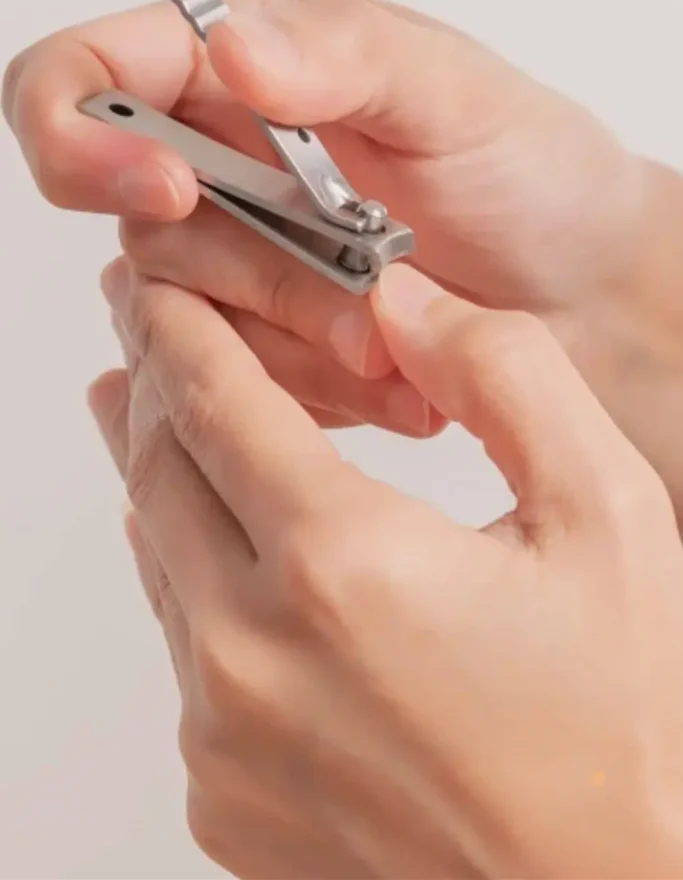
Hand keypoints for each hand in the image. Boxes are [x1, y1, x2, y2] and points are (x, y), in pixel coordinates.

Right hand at [7, 0, 682, 494]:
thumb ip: (345, 56)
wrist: (580, 293)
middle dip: (260, 277)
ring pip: (187, 325)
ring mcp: (237, 264)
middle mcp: (222, 165)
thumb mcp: (456, 94)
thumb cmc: (532, 177)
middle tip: (371, 282)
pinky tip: (396, 375)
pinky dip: (320, 389)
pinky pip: (236, 387)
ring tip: (400, 336)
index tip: (171, 189)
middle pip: (143, 232)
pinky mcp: (259, 346)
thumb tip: (232, 47)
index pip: (83, 85)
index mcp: (241, 68)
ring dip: (302, 341)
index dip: (85, 141)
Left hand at [89, 256, 682, 878]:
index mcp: (343, 566)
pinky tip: (217, 554)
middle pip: (163, 471)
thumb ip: (503, 377)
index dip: (181, 327)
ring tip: (148, 411)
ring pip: (160, 560)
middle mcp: (254, 657)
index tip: (158, 287)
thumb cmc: (623, 730)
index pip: (216, 401)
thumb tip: (405, 304)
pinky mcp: (223, 797)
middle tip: (142, 327)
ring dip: (161, 473)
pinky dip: (189, 580)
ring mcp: (224, 739)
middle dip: (152, 382)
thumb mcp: (606, 514)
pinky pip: (182, 654)